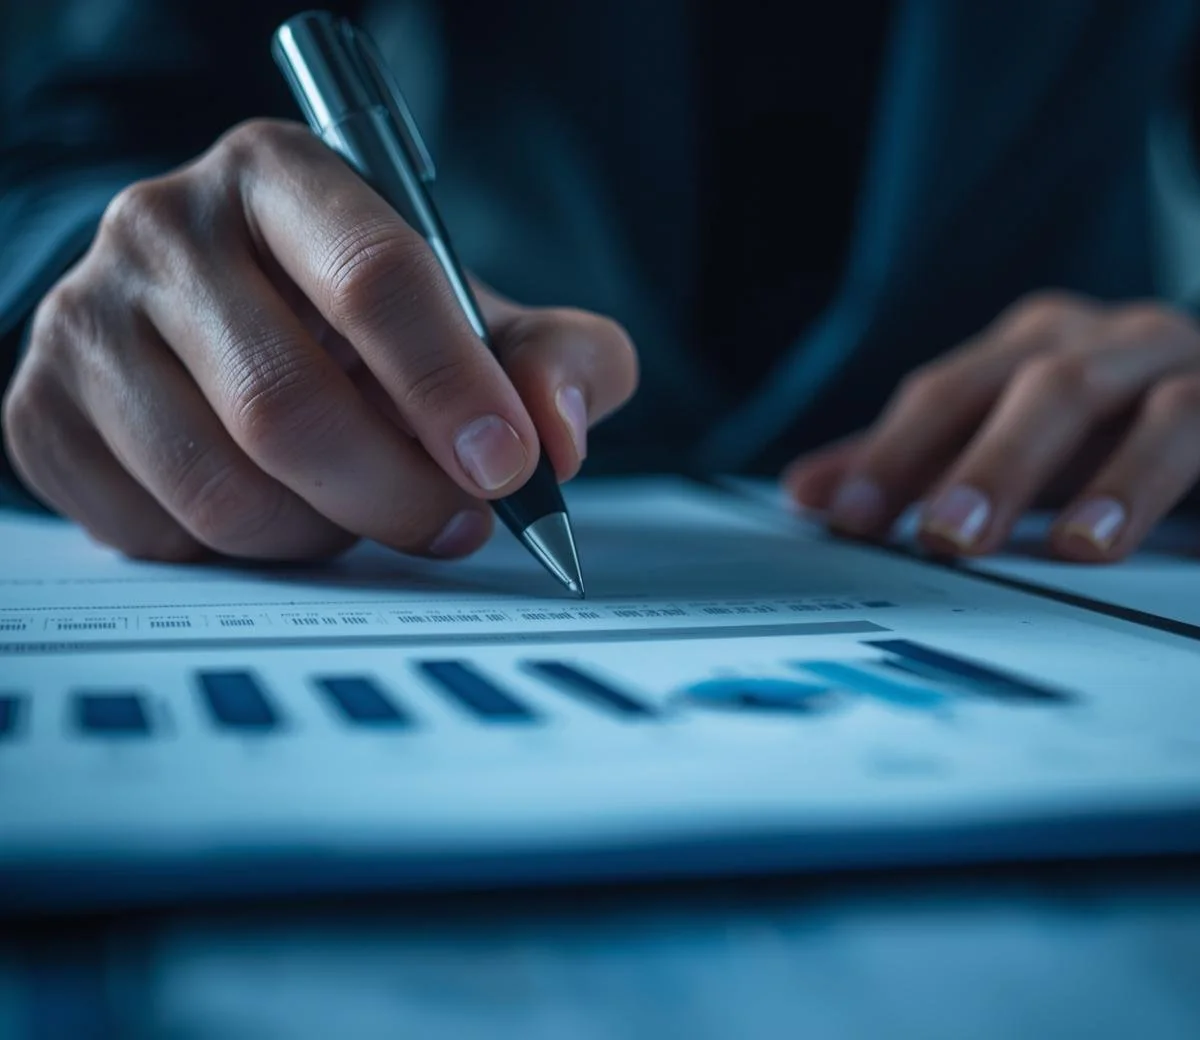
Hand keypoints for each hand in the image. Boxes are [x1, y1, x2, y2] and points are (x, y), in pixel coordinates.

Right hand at [2, 119, 636, 561]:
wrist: (241, 326)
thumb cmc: (373, 328)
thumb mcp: (485, 324)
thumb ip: (559, 361)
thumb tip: (558, 437)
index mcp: (282, 175)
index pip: (371, 274)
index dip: (449, 385)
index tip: (507, 466)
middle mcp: (164, 227)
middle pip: (284, 402)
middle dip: (395, 491)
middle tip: (457, 525)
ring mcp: (86, 319)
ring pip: (218, 487)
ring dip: (320, 531)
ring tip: (362, 508)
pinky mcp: (41, 412)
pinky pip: (156, 532)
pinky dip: (243, 553)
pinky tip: (278, 508)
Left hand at [784, 292, 1199, 560]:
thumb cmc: (1118, 413)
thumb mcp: (1013, 421)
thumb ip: (916, 457)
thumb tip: (808, 494)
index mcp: (1044, 344)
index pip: (955, 389)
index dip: (898, 451)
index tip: (848, 521)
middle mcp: (1129, 346)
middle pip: (1057, 390)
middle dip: (997, 463)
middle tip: (949, 537)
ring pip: (1175, 415)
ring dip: (1123, 481)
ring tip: (1079, 549)